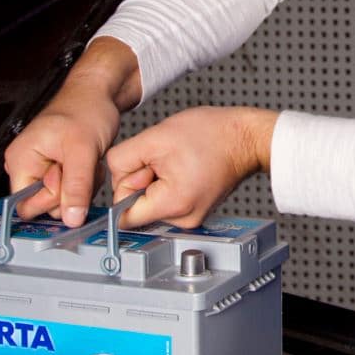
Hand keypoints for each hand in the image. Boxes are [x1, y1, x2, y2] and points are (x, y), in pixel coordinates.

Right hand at [3, 38, 141, 225]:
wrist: (97, 95)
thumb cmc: (85, 110)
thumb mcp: (83, 151)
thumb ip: (76, 188)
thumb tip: (71, 219)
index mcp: (20, 161)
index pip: (27, 205)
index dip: (52, 199)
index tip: (68, 177)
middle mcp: (25, 167)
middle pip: (45, 206)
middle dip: (70, 192)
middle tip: (81, 166)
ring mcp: (40, 170)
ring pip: (61, 201)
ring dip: (80, 188)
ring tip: (86, 162)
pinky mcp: (55, 171)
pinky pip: (69, 191)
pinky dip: (83, 183)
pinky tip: (87, 164)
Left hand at [107, 106, 277, 228]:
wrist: (245, 138)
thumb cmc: (211, 134)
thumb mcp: (154, 137)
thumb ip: (121, 161)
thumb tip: (110, 179)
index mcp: (172, 205)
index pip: (124, 216)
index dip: (124, 188)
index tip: (139, 170)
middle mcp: (183, 220)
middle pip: (136, 208)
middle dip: (141, 181)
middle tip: (163, 160)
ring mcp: (190, 219)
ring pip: (149, 203)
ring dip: (154, 181)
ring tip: (176, 162)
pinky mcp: (192, 212)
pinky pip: (164, 201)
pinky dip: (166, 184)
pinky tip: (182, 168)